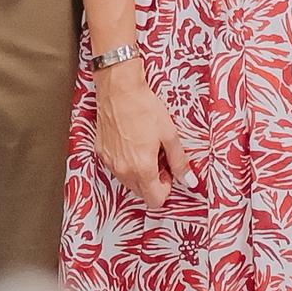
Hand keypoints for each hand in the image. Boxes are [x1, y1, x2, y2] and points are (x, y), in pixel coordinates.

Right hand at [90, 57, 190, 203]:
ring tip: (145, 149)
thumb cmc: (144, 108)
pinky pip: (116, 168)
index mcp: (142, 168)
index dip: (166, 189)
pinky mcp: (102, 153)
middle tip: (158, 159)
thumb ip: (179, 161)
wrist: (119, 90)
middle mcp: (123, 170)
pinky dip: (125, 163)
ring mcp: (110, 163)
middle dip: (153, 182)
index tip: (168, 172)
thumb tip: (189, 180)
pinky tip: (131, 143)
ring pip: (128, 182)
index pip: (155, 200)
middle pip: (141, 194)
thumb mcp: (169, 134)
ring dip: (139, 174)